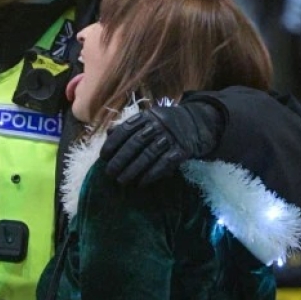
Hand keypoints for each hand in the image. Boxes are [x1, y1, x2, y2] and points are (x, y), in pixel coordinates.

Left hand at [100, 101, 223, 185]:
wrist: (196, 124)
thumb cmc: (164, 125)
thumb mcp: (147, 120)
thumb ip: (129, 126)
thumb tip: (108, 134)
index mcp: (147, 116)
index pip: (126, 129)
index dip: (113, 143)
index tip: (103, 156)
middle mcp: (158, 125)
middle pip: (136, 143)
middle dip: (120, 159)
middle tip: (109, 173)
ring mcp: (171, 137)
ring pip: (148, 155)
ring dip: (133, 170)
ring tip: (121, 181)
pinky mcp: (182, 150)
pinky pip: (165, 164)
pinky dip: (151, 174)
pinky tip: (141, 183)